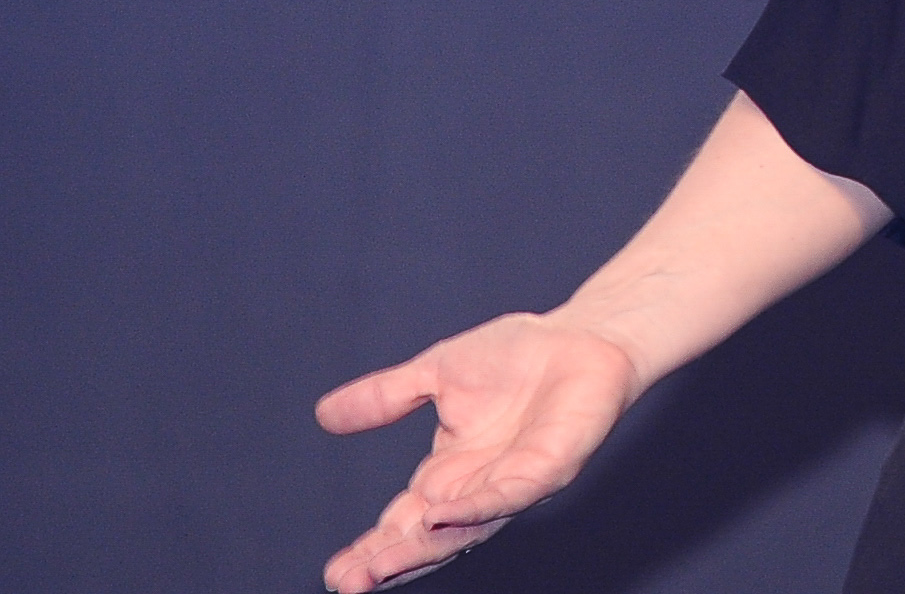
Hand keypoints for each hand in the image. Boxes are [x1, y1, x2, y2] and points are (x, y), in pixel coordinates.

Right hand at [314, 312, 636, 590]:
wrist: (581, 336)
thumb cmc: (516, 357)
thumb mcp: (435, 374)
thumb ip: (385, 397)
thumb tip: (323, 414)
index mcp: (448, 474)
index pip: (402, 522)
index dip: (371, 547)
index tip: (334, 572)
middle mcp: (477, 489)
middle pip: (426, 539)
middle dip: (387, 562)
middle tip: (345, 584)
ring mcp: (513, 484)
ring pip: (464, 530)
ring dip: (422, 549)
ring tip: (381, 566)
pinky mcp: (549, 469)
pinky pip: (508, 495)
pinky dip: (474, 508)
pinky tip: (442, 516)